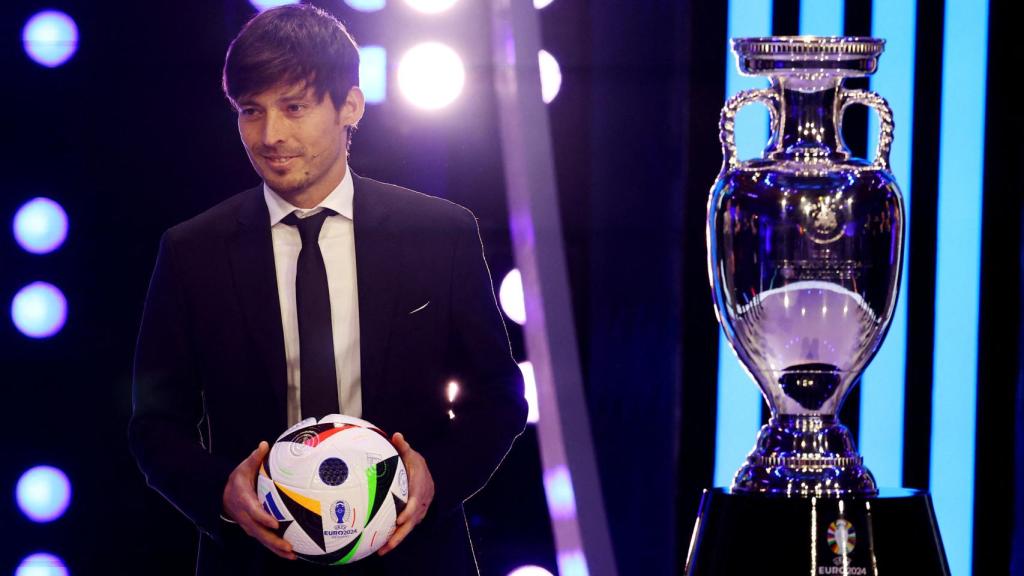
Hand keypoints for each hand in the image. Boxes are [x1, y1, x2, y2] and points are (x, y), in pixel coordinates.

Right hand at [222, 441, 295, 559]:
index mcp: (244, 500)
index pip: (254, 511)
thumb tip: (264, 444)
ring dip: (276, 549)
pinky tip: (290, 554)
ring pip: (262, 540)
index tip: (275, 523)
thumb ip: (255, 458)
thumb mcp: (244, 467)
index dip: (263, 518)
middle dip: (273, 540)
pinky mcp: (254, 530)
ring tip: (292, 555)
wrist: (223, 495)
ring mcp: (249, 525)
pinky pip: (264, 541)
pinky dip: (276, 549)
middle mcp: (246, 516)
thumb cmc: (238, 480)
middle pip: (259, 532)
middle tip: (288, 546)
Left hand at [377, 432, 434, 555]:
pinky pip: (407, 527)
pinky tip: (384, 543)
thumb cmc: (416, 464)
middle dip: (400, 535)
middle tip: (385, 546)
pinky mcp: (416, 516)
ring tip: (381, 551)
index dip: (409, 512)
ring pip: (409, 527)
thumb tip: (396, 435)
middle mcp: (423, 502)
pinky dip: (398, 535)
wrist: (427, 474)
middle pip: (412, 522)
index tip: (399, 520)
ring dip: (397, 539)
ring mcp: (420, 511)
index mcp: (421, 487)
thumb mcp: (411, 455)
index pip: (416, 502)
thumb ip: (403, 447)